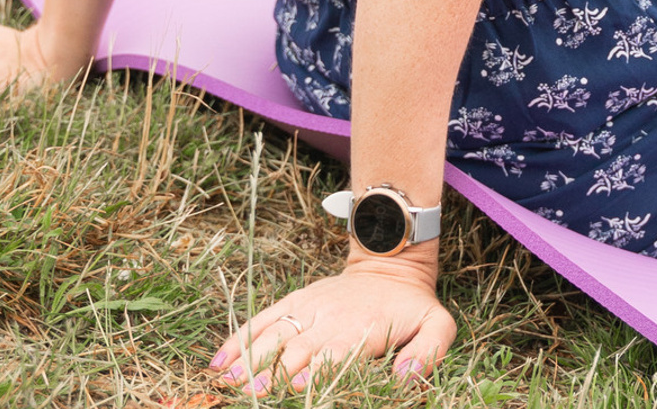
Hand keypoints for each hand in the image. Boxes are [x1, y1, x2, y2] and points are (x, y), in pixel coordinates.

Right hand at [211, 255, 454, 392]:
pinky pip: (264, 319)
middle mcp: (330, 318)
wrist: (391, 261)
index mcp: (361, 329)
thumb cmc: (411, 306)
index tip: (296, 388)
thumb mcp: (437, 325)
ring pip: (275, 333)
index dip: (315, 372)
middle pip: (298, 349)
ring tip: (228, 381)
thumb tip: (407, 378)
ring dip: (250, 358)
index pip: (333, 353)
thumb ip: (429, 352)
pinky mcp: (295, 302)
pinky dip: (240, 338)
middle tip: (250, 394)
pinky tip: (219, 361)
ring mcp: (308, 308)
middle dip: (274, 373)